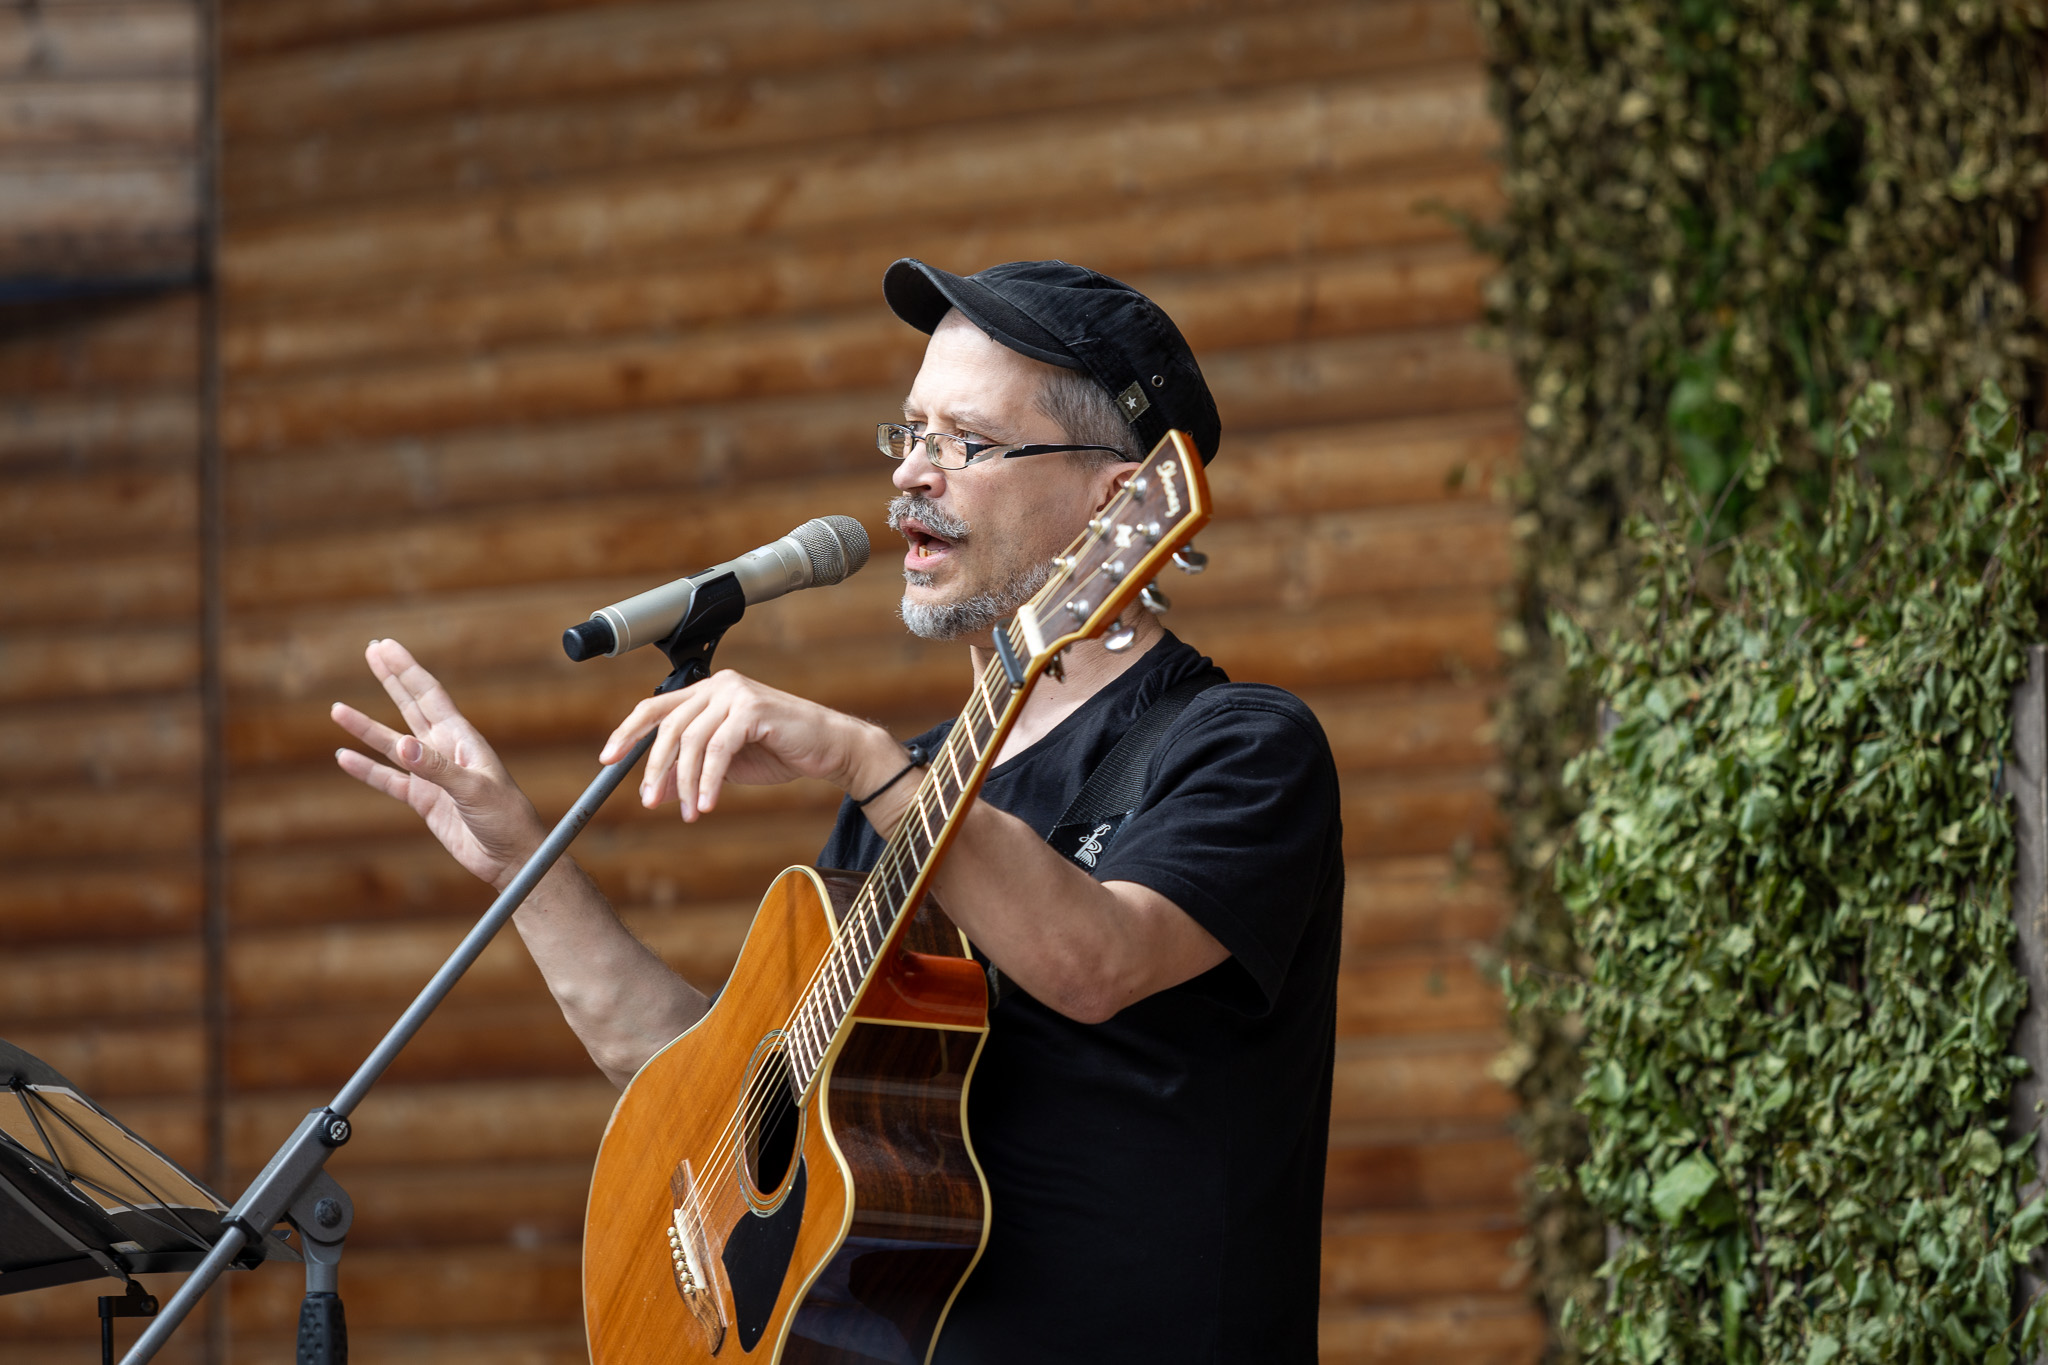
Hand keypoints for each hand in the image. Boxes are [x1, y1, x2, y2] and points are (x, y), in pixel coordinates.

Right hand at [331, 639, 545, 888]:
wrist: (511, 857)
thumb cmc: (506, 819)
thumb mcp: (475, 791)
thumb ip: (439, 770)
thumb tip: (403, 746)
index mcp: (462, 739)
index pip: (429, 695)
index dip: (406, 669)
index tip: (385, 645)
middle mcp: (444, 751)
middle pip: (411, 707)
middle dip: (391, 679)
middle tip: (371, 650)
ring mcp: (432, 775)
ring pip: (391, 744)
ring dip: (365, 727)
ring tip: (337, 710)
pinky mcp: (424, 801)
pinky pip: (388, 781)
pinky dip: (367, 770)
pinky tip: (345, 758)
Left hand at [600, 670, 893, 820]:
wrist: (830, 749)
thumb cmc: (781, 753)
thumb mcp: (726, 766)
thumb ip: (691, 771)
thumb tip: (655, 790)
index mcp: (708, 692)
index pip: (655, 708)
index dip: (627, 732)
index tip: (607, 759)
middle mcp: (719, 686)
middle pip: (669, 726)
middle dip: (655, 767)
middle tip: (650, 801)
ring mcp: (736, 693)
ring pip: (692, 741)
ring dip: (686, 782)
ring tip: (690, 811)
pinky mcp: (753, 709)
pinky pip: (718, 750)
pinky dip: (709, 781)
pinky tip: (709, 804)